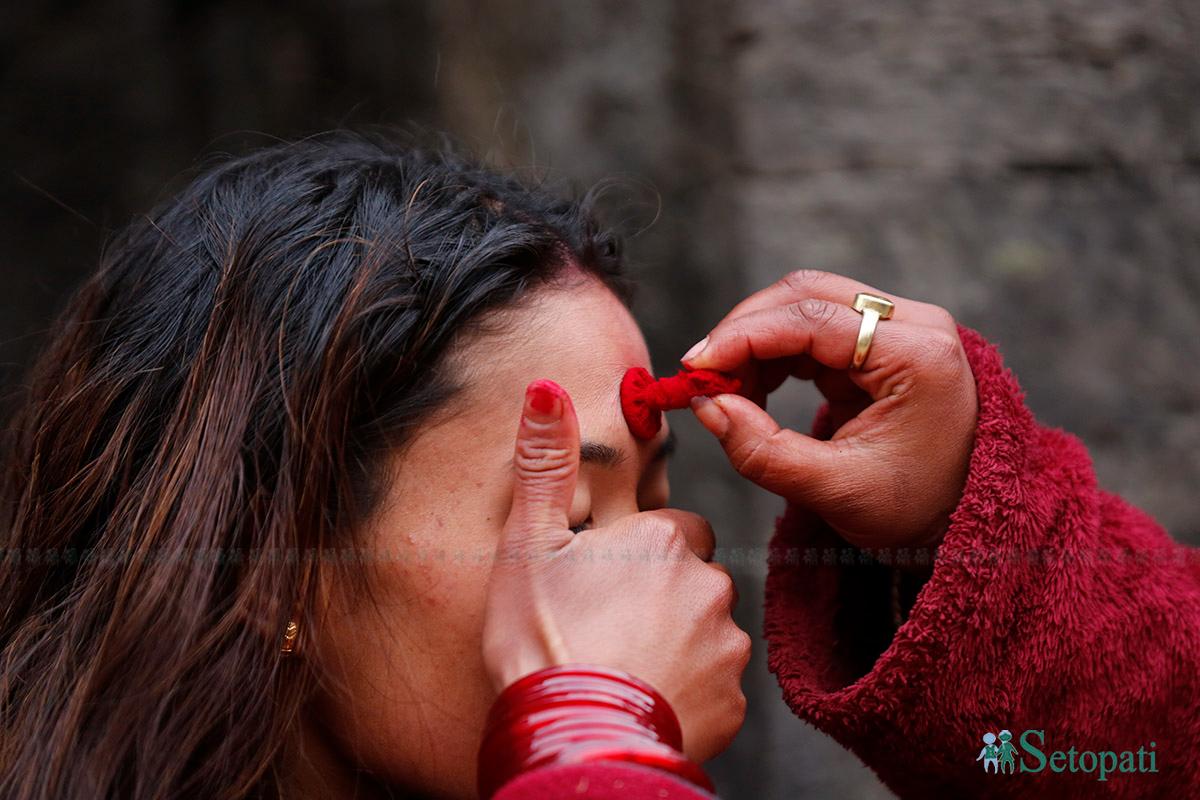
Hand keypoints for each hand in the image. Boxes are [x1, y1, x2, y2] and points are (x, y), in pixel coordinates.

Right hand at [481, 379, 751, 761]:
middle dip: (666, 595)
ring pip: (709, 631)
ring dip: (680, 643)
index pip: (673, 528)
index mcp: (663, 539)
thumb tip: (546, 388)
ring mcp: (726, 644)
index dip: (642, 553)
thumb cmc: (543, 638)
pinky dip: (690, 691)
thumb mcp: (528, 544)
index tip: (608, 580)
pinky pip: (717, 686)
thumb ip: (544, 464)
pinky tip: (647, 701)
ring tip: (627, 667)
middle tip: (612, 626)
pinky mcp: (734, 701)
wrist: (573, 738)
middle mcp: (708, 583)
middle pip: (696, 578)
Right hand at [683, 270, 977, 550]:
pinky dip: (773, 353)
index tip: (695, 369)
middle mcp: (914, 325)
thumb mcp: (837, 490)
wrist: (971, 519)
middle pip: (807, 294)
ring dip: (754, 341)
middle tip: (701, 377)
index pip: (813, 319)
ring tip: (727, 393)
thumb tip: (704, 407)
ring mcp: (899, 328)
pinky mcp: (881, 342)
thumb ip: (763, 450)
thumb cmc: (919, 508)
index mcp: (919, 355)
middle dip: (743, 331)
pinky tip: (752, 389)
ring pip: (805, 304)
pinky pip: (814, 328)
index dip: (743, 338)